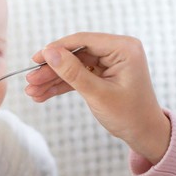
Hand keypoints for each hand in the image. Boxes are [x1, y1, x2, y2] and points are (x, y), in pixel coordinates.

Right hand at [25, 32, 170, 163]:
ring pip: (72, 66)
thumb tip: (49, 52)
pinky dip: (61, 85)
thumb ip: (72, 72)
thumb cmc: (130, 115)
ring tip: (32, 91)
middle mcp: (116, 51)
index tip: (36, 59)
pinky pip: (77, 76)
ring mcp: (108, 62)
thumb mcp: (98, 94)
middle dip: (52, 70)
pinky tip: (43, 94)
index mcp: (123, 48)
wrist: (145, 134)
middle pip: (74, 54)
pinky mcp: (102, 74)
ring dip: (52, 79)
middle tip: (30, 80)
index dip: (57, 49)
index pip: (83, 41)